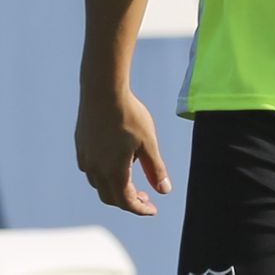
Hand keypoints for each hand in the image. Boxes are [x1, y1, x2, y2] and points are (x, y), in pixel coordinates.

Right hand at [75, 90, 170, 215]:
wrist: (102, 93)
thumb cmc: (130, 116)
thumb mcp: (149, 143)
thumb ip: (156, 169)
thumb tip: (164, 191)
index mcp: (113, 171)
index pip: (126, 201)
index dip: (140, 209)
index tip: (153, 210)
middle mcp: (95, 169)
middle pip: (111, 197)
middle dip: (129, 201)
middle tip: (146, 197)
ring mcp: (85, 159)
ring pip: (99, 184)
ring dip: (116, 188)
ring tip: (134, 179)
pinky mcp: (81, 148)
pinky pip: (92, 171)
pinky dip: (106, 175)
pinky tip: (117, 163)